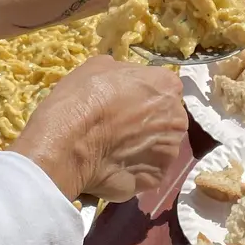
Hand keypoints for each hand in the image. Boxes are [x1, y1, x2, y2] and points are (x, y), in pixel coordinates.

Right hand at [12, 54, 187, 201]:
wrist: (67, 143)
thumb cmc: (82, 98)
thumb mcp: (98, 66)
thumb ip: (122, 72)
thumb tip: (124, 80)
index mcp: (166, 86)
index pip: (162, 88)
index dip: (141, 96)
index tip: (123, 103)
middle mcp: (176, 118)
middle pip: (166, 119)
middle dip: (147, 123)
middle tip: (118, 129)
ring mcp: (170, 151)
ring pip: (159, 148)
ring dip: (142, 149)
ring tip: (114, 152)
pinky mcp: (157, 179)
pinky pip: (148, 173)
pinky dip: (134, 172)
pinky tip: (114, 168)